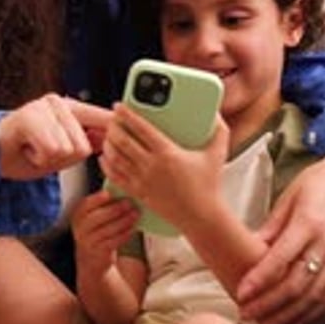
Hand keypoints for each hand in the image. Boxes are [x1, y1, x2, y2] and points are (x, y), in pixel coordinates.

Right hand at [0, 94, 110, 179]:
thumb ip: (85, 143)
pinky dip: (38, 159)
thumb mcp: (61, 152)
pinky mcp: (30, 117)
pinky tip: (28, 150)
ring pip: (67, 149)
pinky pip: (50, 149)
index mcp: (70, 109)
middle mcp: (59, 103)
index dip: (116, 125)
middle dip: (65, 159)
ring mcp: (43, 108)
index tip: (135, 122)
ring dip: (50, 160)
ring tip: (35, 151)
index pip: (101, 117)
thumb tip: (110, 141)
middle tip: (44, 153)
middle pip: (83, 146)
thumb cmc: (25, 153)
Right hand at [72, 189, 138, 273]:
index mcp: (78, 215)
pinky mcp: (99, 252)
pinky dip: (125, 234)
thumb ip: (103, 205)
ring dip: (124, 221)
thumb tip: (121, 192)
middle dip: (115, 209)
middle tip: (129, 202)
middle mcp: (81, 228)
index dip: (97, 198)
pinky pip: (114, 241)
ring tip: (135, 213)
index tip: (110, 193)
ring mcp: (89, 242)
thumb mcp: (93, 216)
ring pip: (108, 230)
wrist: (90, 256)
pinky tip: (133, 227)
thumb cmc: (96, 229)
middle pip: (99, 217)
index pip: (86, 204)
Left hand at [99, 105, 228, 232]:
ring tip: (108, 135)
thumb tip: (216, 113)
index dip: (127, 114)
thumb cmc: (209, 186)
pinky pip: (115, 176)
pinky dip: (106, 165)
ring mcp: (143, 180)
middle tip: (111, 119)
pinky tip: (105, 157)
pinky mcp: (138, 193)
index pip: (141, 128)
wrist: (202, 217)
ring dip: (108, 144)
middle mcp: (152, 165)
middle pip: (122, 140)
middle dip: (113, 127)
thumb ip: (218, 130)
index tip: (119, 106)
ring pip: (115, 157)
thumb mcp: (217, 153)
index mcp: (168, 152)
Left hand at [237, 157, 324, 323]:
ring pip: (314, 298)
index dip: (260, 279)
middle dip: (269, 304)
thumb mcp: (290, 198)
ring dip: (288, 315)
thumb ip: (273, 227)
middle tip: (247, 314)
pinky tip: (294, 322)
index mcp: (309, 223)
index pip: (280, 258)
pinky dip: (311, 315)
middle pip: (296, 284)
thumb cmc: (317, 186)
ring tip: (265, 323)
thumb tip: (249, 249)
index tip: (241, 293)